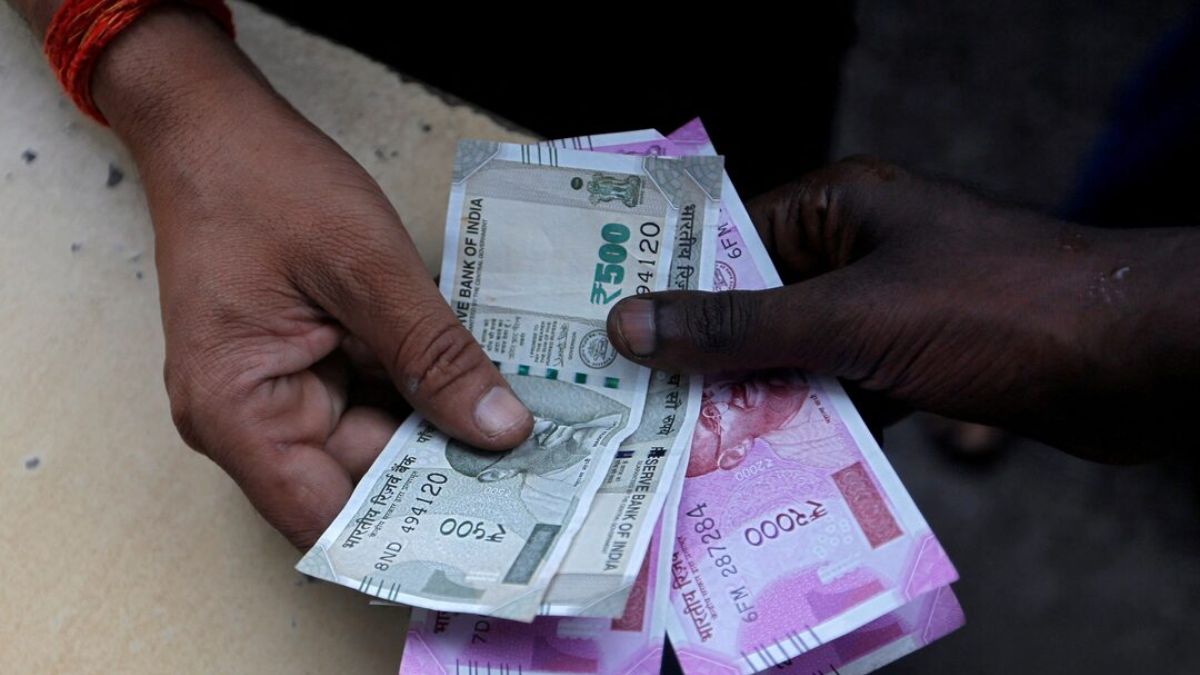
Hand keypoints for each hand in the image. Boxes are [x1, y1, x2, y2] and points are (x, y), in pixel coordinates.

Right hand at [93, 8, 531, 546]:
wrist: (212, 125)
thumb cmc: (266, 183)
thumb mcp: (365, 267)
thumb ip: (434, 354)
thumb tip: (500, 430)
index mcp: (238, 412)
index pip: (327, 519)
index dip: (408, 538)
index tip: (492, 535)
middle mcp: (252, 420)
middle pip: (360, 483)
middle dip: (444, 477)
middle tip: (538, 476)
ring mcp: (280, 393)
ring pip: (376, 442)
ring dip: (441, 434)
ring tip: (527, 434)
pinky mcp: (307, 365)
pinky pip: (375, 398)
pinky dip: (423, 393)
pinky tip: (486, 389)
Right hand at [607, 157, 1199, 462]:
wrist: (1138, 363)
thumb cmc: (996, 309)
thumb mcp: (851, 317)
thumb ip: (740, 326)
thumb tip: (631, 325)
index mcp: (839, 210)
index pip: (728, 240)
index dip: (666, 286)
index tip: (604, 333)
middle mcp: (859, 253)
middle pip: (757, 307)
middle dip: (706, 360)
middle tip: (632, 408)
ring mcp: (890, 312)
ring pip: (796, 358)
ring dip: (755, 403)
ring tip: (683, 450)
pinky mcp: (918, 366)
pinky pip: (842, 395)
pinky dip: (811, 429)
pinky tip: (766, 472)